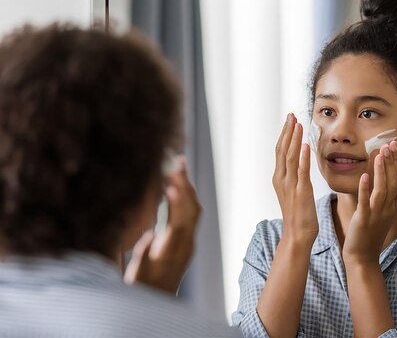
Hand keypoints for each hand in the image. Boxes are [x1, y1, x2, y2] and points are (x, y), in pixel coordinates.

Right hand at [124, 158, 201, 293]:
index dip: (177, 204)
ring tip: (180, 164)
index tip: (172, 185)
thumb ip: (143, 254)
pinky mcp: (188, 239)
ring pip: (194, 209)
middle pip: (190, 211)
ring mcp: (189, 241)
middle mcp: (185, 245)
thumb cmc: (142, 286)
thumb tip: (149, 235)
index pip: (178, 224)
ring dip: (188, 186)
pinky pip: (192, 213)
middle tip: (178, 161)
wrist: (157, 299)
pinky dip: (187, 195)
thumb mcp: (138, 273)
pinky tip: (179, 183)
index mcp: (171, 252)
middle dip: (185, 185)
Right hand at [272, 113, 317, 245]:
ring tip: (298, 124)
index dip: (285, 134)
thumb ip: (295, 175)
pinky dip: (302, 157)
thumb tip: (299, 161)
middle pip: (282, 150)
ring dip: (294, 139)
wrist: (297, 235)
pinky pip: (301, 171)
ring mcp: (290, 185)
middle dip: (287, 131)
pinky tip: (305, 145)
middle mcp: (281, 179)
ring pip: (290, 157)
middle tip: (292, 115)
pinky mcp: (301, 192)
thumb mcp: (294, 191)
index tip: (290, 120)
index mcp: (279, 178)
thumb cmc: (298, 214)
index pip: (280, 150)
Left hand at [342, 141, 396, 264]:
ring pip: (383, 189)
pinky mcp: (364, 220)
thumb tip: (383, 174)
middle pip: (395, 181)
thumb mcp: (382, 211)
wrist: (363, 256)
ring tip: (379, 154)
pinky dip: (365, 188)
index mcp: (394, 205)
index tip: (394, 144)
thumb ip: (384, 194)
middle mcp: (389, 208)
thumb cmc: (370, 232)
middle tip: (389, 144)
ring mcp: (378, 214)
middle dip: (392, 161)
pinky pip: (366, 202)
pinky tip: (364, 176)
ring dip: (381, 171)